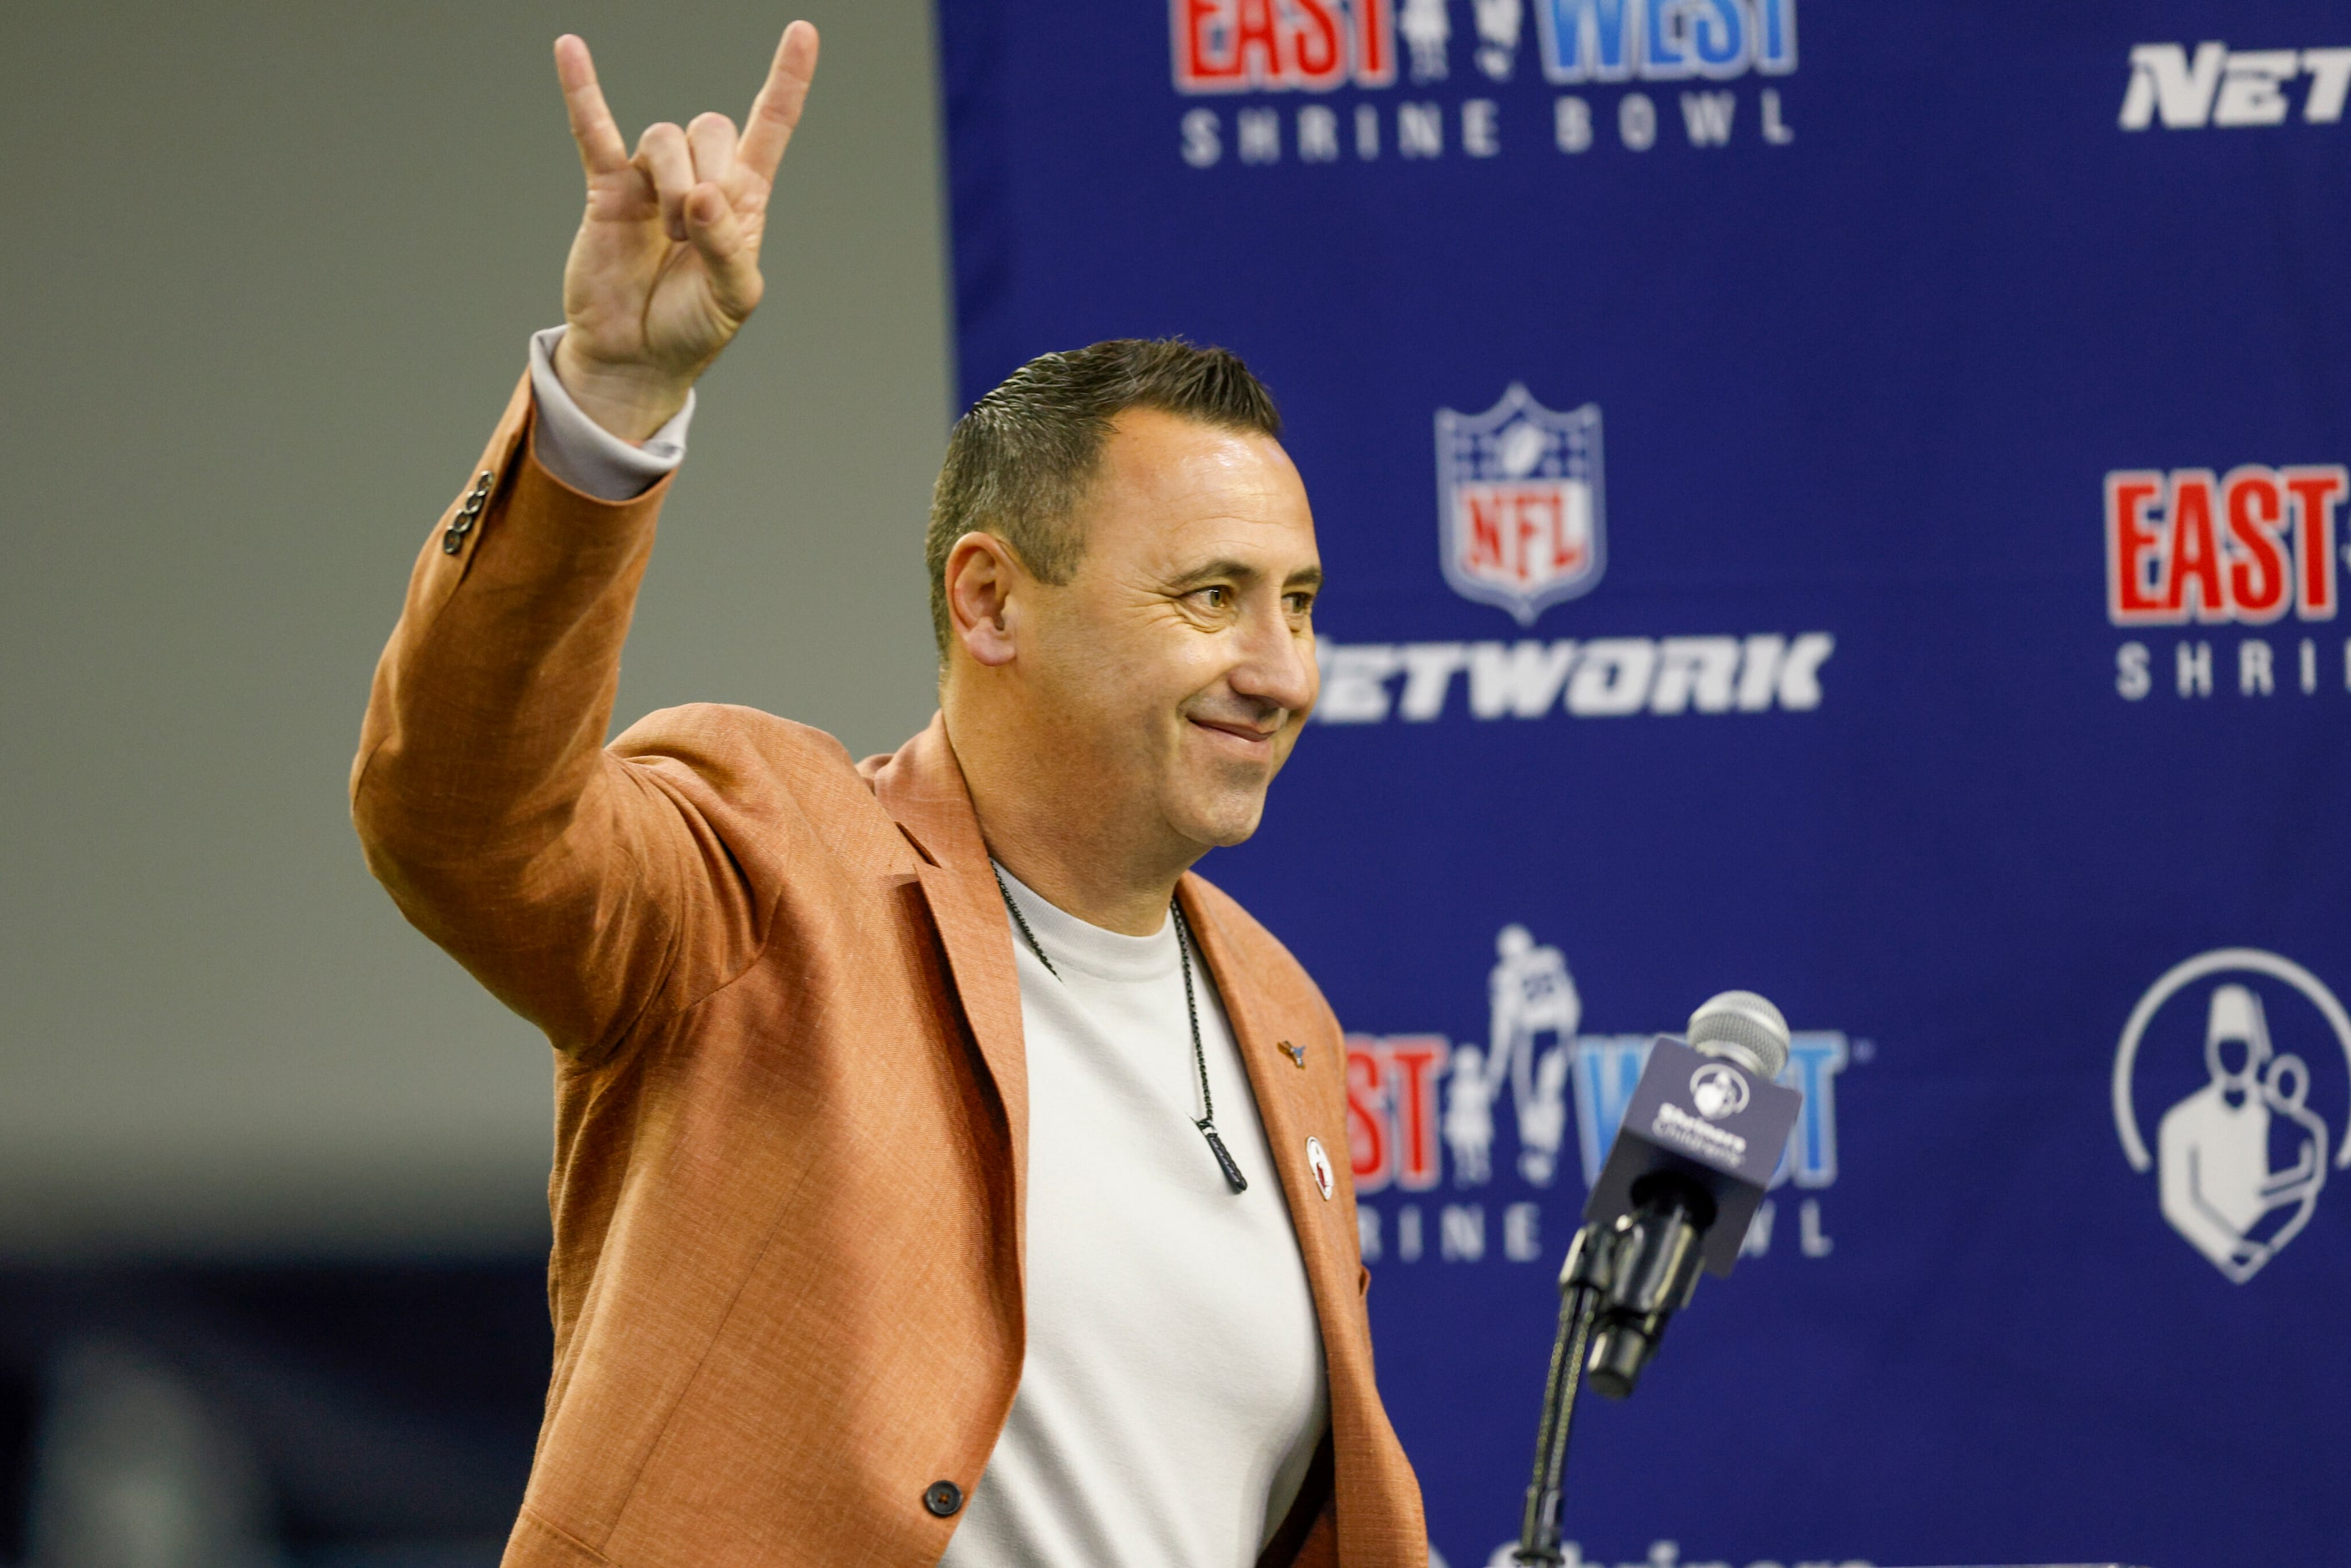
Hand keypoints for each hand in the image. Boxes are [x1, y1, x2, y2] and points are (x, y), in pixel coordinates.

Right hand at [549, 24, 819, 440]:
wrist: (637, 356)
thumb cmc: (692, 327)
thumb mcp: (733, 297)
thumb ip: (728, 247)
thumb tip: (701, 196)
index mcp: (742, 199)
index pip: (770, 126)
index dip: (786, 81)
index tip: (803, 33)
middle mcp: (698, 178)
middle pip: (710, 126)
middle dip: (708, 173)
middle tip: (695, 231)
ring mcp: (650, 180)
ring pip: (663, 137)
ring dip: (670, 184)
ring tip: (668, 237)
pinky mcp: (606, 189)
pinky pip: (592, 129)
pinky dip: (582, 90)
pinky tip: (570, 49)